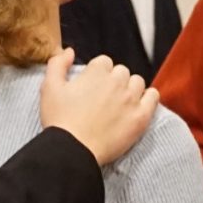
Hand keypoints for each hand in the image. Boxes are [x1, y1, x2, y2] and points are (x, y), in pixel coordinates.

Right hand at [39, 49, 156, 167]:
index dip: (97, 74)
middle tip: (103, 99)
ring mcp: (131, 99)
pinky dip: (148, 97)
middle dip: (113, 81)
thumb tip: (69, 51)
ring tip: (119, 103)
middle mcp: (117, 81)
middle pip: (121, 71)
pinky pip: (153, 97)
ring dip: (130, 89)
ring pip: (137, 82)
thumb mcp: (49, 88)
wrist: (73, 150)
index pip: (104, 62)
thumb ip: (57, 64)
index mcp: (97, 71)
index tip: (91, 88)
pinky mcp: (141, 117)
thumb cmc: (60, 120)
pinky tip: (138, 105)